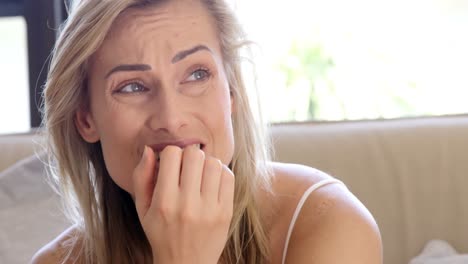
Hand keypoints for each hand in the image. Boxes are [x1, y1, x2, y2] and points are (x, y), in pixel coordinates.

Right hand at [132, 145, 234, 263]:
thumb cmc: (161, 234)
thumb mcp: (143, 209)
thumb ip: (141, 177)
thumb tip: (150, 149)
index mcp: (164, 202)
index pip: (172, 155)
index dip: (171, 154)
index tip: (172, 163)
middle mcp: (187, 205)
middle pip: (194, 155)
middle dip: (189, 156)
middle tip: (187, 166)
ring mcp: (209, 209)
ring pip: (213, 163)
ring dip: (206, 163)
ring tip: (200, 174)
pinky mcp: (226, 213)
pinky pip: (228, 177)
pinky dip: (220, 173)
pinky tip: (212, 181)